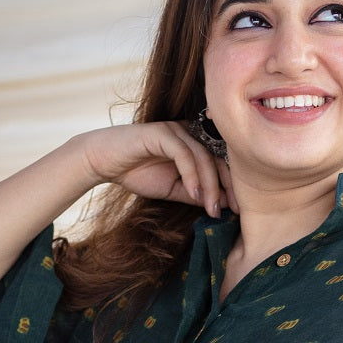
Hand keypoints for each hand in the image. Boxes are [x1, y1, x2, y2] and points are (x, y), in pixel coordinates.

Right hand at [77, 123, 237, 216]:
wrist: (104, 161)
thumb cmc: (137, 173)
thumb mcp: (173, 190)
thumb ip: (196, 194)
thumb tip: (223, 204)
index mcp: (194, 145)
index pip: (220, 162)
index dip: (231, 185)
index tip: (237, 210)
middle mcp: (188, 134)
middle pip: (216, 158)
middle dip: (225, 187)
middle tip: (230, 211)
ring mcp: (176, 131)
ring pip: (202, 157)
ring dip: (209, 185)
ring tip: (211, 208)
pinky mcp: (161, 132)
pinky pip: (183, 153)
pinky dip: (191, 175)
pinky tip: (193, 193)